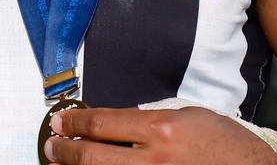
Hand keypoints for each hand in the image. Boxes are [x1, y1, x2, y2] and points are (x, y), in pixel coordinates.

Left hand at [45, 106, 276, 164]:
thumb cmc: (225, 143)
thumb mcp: (187, 116)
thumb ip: (146, 120)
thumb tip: (106, 124)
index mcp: (162, 130)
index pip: (101, 124)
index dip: (73, 122)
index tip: (60, 121)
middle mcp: (156, 161)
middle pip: (91, 157)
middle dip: (63, 151)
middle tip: (51, 146)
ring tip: (63, 164)